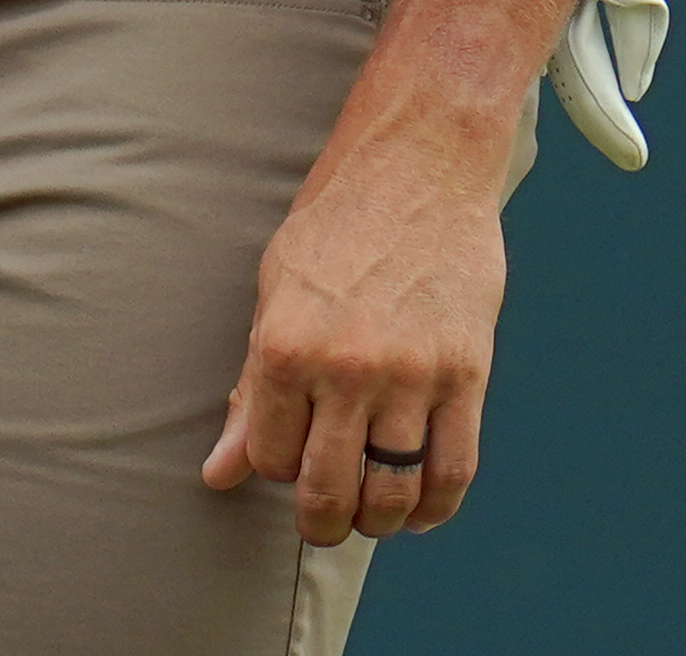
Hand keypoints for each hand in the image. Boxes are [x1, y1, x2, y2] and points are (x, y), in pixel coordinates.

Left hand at [199, 115, 510, 544]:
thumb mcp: (274, 294)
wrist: (420, 163)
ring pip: (391, 493)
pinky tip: (420, 508)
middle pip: (328, 492)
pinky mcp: (467, 373)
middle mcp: (346, 368)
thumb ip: (250, 391)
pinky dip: (435, 506)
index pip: (271, 460)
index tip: (292, 457)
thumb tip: (219, 474)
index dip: (278, 470)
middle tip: (327, 520)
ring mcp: (411, 374)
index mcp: (285, 347)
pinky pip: (453, 469)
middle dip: (322, 522)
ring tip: (373, 513)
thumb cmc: (337, 224)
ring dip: (378, 521)